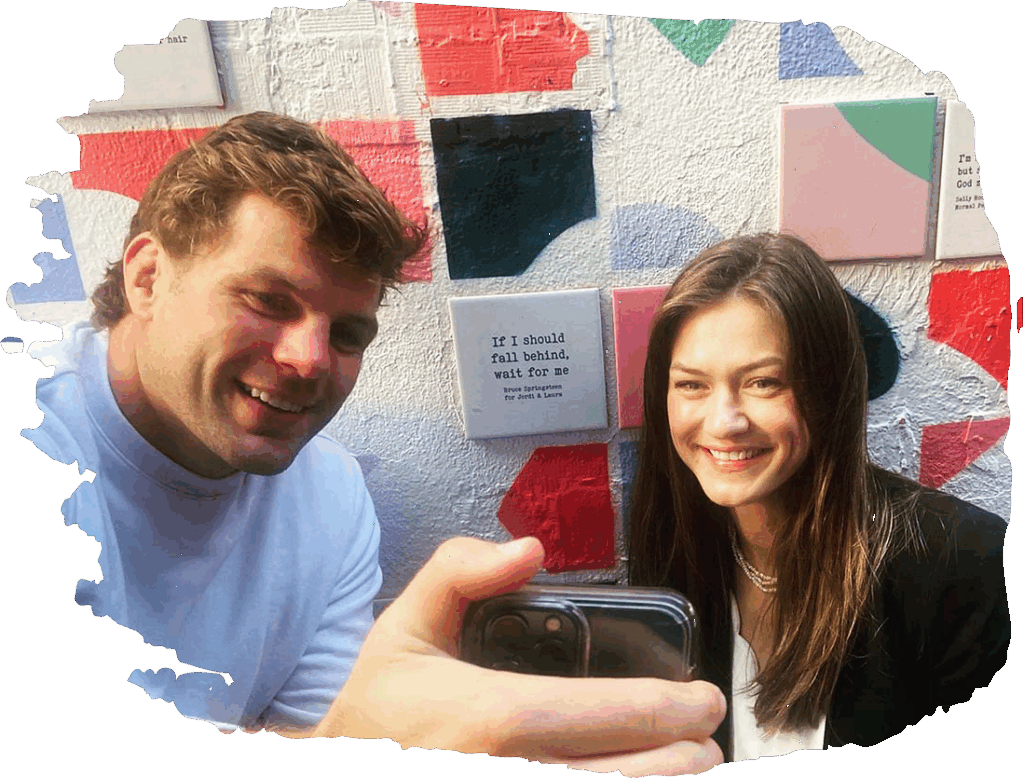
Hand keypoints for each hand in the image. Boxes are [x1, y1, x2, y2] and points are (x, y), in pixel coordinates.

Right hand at [313, 536, 725, 774]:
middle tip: (705, 740)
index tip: (705, 700)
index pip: (611, 715)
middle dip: (687, 759)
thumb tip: (530, 550)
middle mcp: (509, 773)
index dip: (674, 709)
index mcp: (492, 718)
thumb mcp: (408, 625)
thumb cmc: (383, 706)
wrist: (342, 766)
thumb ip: (462, 571)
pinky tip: (634, 776)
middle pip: (636, 777)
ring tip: (685, 766)